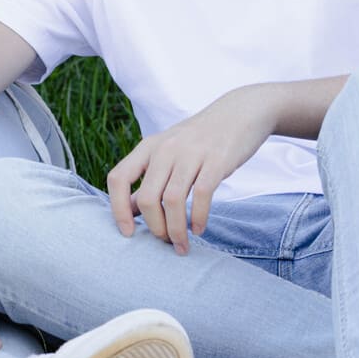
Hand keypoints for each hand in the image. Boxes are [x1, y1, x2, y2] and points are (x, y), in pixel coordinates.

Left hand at [105, 85, 277, 252]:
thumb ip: (149, 179)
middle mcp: (165, 149)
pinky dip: (198, 218)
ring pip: (172, 201)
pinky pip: (201, 196)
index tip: (128, 232)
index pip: (118, 178)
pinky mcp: (216, 160)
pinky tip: (199, 229)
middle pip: (147, 198)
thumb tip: (129, 209)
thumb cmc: (201, 139)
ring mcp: (191, 153)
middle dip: (154, 227)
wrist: (240, 113)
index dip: (118, 209)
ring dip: (176, 230)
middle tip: (165, 242)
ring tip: (182, 244)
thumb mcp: (168, 153)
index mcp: (148, 147)